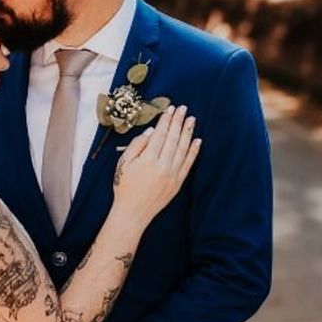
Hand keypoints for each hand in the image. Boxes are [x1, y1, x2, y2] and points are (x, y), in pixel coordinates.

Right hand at [112, 104, 200, 224]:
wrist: (132, 212)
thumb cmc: (124, 187)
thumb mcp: (123, 164)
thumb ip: (137, 145)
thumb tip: (151, 131)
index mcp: (148, 159)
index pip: (160, 134)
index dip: (166, 120)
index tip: (170, 109)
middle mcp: (163, 166)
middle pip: (173, 138)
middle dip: (179, 122)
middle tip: (184, 109)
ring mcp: (172, 175)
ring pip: (183, 149)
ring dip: (188, 132)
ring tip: (192, 119)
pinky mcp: (178, 183)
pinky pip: (188, 164)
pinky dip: (194, 151)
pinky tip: (198, 141)